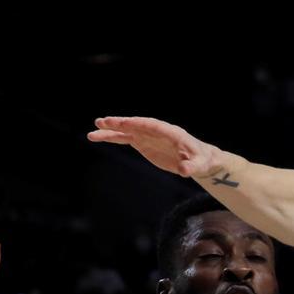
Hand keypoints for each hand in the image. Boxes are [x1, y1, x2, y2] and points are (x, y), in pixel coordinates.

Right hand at [87, 116, 222, 179]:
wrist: (199, 159)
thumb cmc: (201, 160)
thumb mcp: (198, 165)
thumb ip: (191, 167)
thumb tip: (185, 171)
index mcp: (170, 132)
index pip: (152, 125)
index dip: (138, 124)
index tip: (124, 123)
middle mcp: (156, 131)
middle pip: (136, 125)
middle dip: (120, 123)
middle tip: (101, 122)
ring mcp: (148, 136)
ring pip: (126, 131)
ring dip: (110, 131)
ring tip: (93, 132)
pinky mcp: (143, 143)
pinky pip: (125, 138)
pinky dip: (112, 138)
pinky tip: (98, 137)